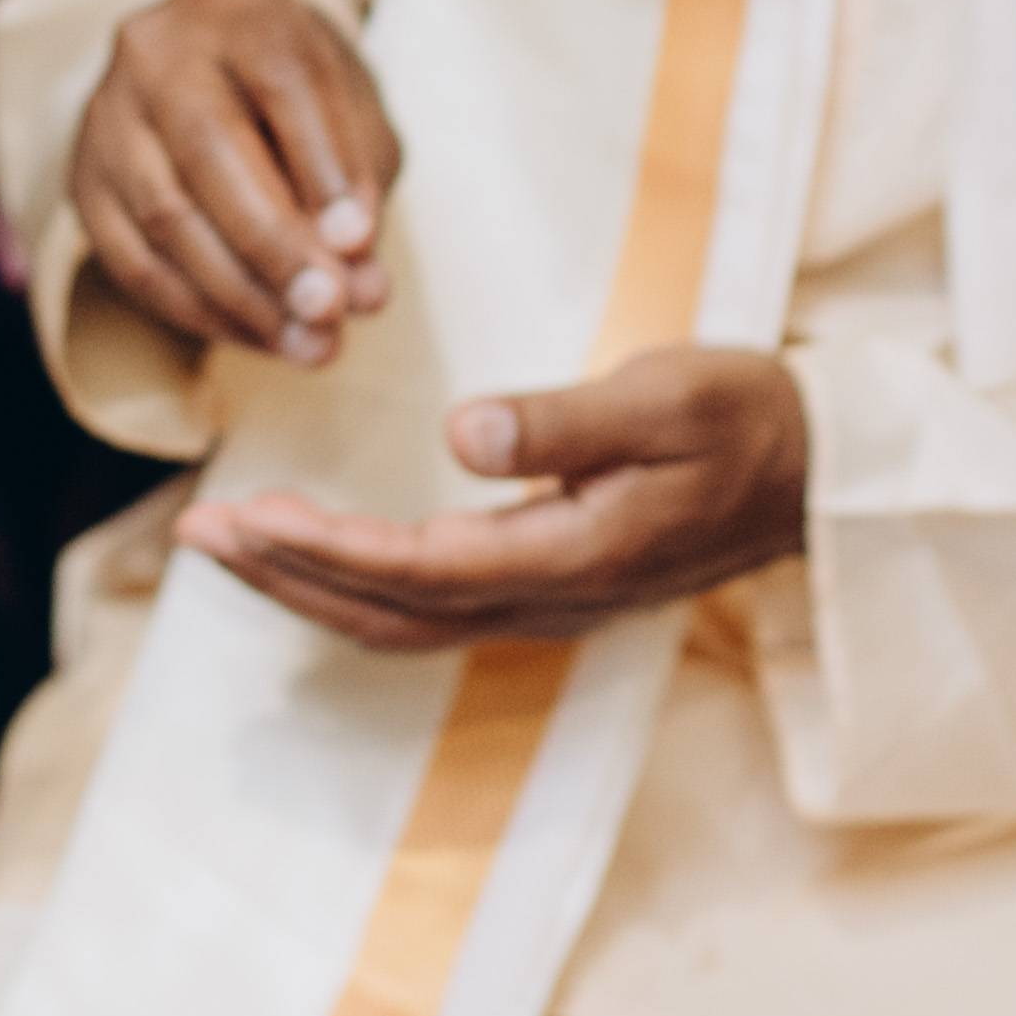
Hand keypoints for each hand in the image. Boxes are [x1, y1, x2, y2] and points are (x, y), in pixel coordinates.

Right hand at [73, 0, 399, 366]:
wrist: (213, 76)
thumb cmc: (297, 93)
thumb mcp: (350, 108)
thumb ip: (362, 182)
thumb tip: (358, 289)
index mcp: (235, 2)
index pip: (281, 79)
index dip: (322, 166)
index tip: (359, 241)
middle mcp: (155, 47)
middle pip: (209, 148)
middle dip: (277, 243)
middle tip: (333, 309)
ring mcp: (106, 116)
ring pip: (167, 216)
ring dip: (246, 296)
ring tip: (314, 345)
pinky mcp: (83, 182)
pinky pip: (134, 264)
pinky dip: (203, 312)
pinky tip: (262, 336)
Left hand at [175, 344, 805, 650]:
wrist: (822, 474)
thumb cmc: (748, 418)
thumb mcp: (671, 394)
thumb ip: (566, 419)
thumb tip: (461, 434)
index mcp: (574, 555)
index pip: (419, 565)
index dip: (325, 548)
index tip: (247, 516)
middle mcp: (550, 599)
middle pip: (388, 612)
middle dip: (284, 577)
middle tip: (193, 535)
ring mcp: (548, 604)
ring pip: (400, 621)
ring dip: (307, 588)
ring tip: (227, 546)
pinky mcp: (547, 590)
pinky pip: (428, 610)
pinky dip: (354, 590)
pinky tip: (312, 561)